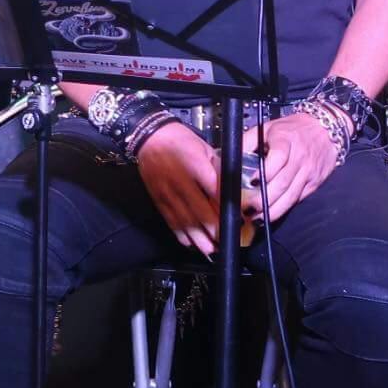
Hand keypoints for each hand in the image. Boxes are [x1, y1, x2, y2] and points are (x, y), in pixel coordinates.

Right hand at [134, 122, 258, 256]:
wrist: (150, 137)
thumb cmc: (180, 140)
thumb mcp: (205, 148)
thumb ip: (218, 168)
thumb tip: (233, 187)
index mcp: (195, 166)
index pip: (215, 192)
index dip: (227, 209)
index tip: (238, 220)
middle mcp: (181, 182)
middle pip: (200, 213)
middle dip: (215, 231)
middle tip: (226, 241)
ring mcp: (168, 193)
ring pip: (186, 222)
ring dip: (199, 239)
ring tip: (212, 249)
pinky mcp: (159, 200)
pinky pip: (171, 222)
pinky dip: (182, 235)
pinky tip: (191, 244)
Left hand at [246, 113, 341, 222]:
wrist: (325, 129)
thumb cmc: (293, 129)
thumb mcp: (268, 127)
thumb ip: (247, 141)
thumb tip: (229, 156)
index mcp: (286, 140)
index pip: (277, 159)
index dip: (264, 173)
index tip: (250, 183)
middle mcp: (299, 157)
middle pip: (283, 183)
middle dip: (264, 199)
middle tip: (248, 208)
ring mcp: (308, 172)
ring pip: (291, 196)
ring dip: (273, 210)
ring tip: (256, 218)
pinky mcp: (314, 183)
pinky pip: (298, 199)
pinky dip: (284, 208)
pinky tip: (271, 214)